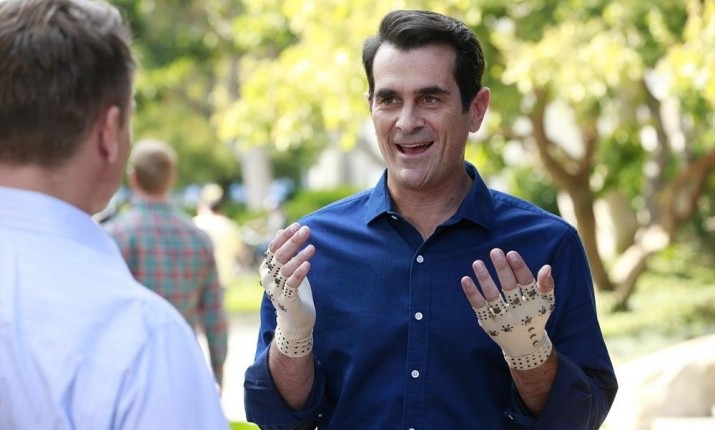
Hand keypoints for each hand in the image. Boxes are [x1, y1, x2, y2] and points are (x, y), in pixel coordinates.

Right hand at [259, 223, 315, 356]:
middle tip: (307, 230)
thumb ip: (284, 252)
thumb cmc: (292, 292)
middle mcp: (268, 278)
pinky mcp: (286, 300)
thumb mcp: (288, 269)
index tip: (297, 225)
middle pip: (279, 255)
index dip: (285, 235)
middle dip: (293, 241)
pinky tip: (308, 264)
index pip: (273, 247)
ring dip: (299, 256)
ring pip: (285, 269)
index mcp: (267, 268)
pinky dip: (299, 273)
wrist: (295, 321)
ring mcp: (275, 290)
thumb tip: (280, 230)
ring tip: (312, 247)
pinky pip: (291, 284)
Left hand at [461, 249, 554, 369]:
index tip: (511, 253)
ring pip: (492, 297)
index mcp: (535, 303)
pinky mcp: (489, 323)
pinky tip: (465, 279)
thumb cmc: (535, 316)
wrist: (524, 345)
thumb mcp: (546, 302)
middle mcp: (519, 311)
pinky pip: (479, 307)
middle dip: (502, 269)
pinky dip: (472, 294)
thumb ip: (546, 285)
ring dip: (484, 279)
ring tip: (477, 263)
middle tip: (495, 251)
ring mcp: (503, 319)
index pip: (527, 283)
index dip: (519, 268)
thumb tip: (546, 267)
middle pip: (509, 287)